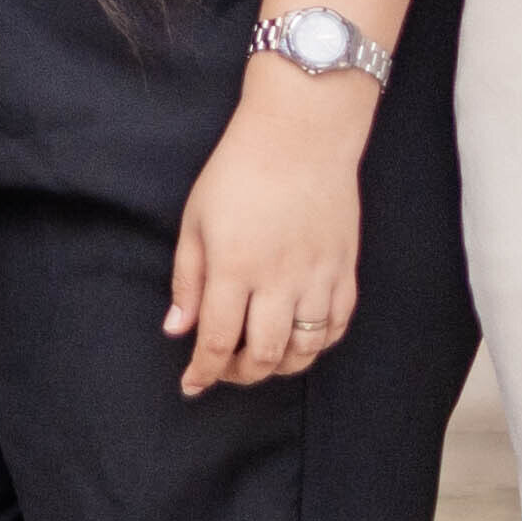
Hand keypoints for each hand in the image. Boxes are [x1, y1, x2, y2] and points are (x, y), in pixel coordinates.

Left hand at [163, 77, 368, 391]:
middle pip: (264, 355)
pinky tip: (299, 339)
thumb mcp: (196, 221)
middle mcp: (279, 279)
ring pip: (305, 349)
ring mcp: (318, 276)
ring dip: (280, 366)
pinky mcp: (345, 269)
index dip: (203, 372)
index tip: (191, 386)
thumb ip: (187, 281)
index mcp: (234, 267)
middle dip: (240, 375)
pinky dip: (318, 344)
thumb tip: (177, 331)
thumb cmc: (238, 172)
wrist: (301, 134)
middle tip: (225, 371)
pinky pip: (337, 325)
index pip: (217, 341)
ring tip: (260, 359)